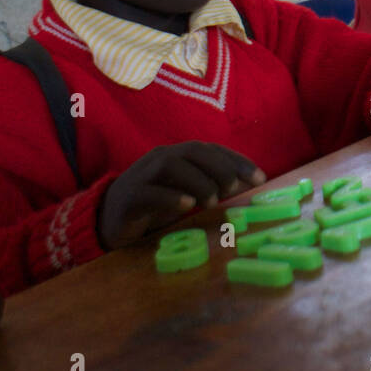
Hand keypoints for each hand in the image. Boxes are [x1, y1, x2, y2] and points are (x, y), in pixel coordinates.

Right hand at [98, 142, 265, 249]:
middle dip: (220, 167)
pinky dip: (170, 197)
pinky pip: (150, 192)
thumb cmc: (157, 206)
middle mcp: (161, 159)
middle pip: (194, 151)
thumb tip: (247, 184)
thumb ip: (214, 186)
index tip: (260, 178)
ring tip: (212, 201)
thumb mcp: (189, 194)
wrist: (110, 221)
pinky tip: (187, 206)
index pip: (212, 150)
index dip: (238, 160)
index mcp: (179, 156)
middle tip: (234, 189)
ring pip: (172, 165)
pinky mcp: (129, 197)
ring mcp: (143, 175)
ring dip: (198, 181)